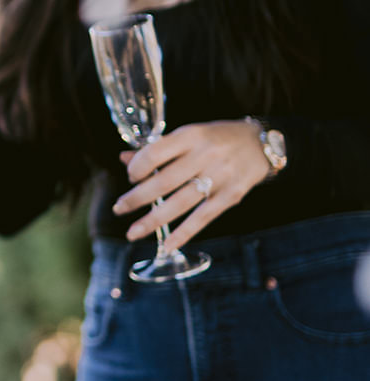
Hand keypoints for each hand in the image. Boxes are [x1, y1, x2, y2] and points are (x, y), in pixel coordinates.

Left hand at [113, 119, 271, 251]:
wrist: (261, 144)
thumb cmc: (217, 138)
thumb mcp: (189, 134)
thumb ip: (158, 148)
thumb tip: (124, 159)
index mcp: (191, 135)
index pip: (155, 154)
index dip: (137, 168)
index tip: (130, 177)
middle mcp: (205, 156)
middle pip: (164, 182)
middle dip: (137, 198)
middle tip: (119, 208)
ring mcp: (219, 178)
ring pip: (180, 203)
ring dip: (153, 221)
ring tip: (132, 232)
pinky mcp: (230, 197)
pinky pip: (202, 219)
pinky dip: (183, 234)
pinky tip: (166, 246)